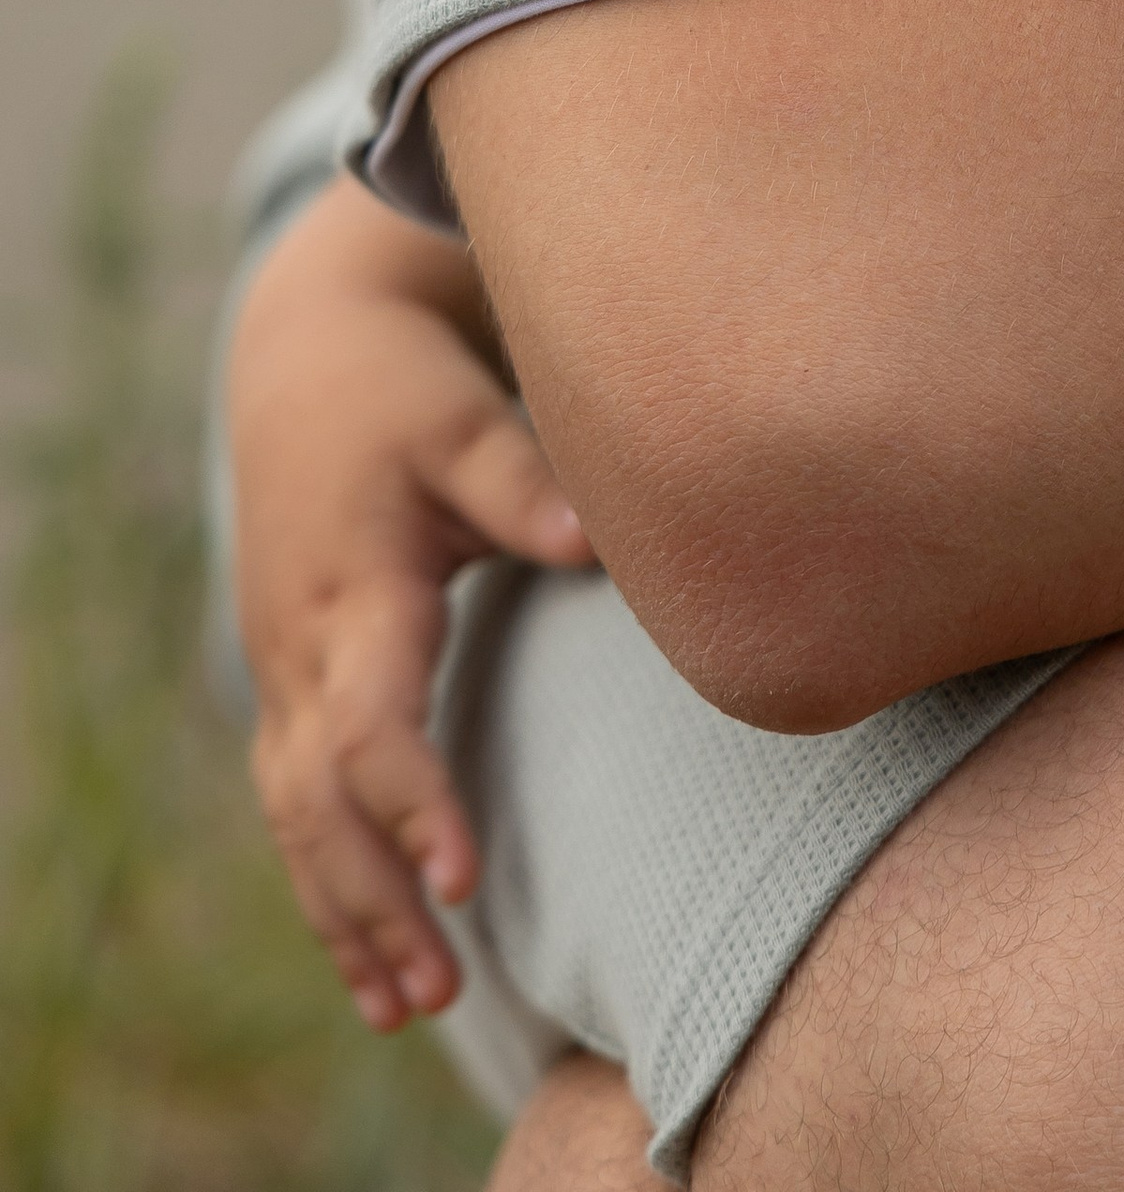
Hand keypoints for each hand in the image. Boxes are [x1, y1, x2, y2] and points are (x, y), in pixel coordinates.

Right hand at [229, 177, 591, 1028]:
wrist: (304, 360)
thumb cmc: (403, 392)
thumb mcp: (460, 419)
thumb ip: (523, 482)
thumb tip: (594, 542)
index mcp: (357, 593)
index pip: (372, 728)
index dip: (414, 805)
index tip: (465, 878)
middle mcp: (306, 650)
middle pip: (321, 805)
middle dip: (375, 901)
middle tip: (444, 991)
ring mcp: (286, 674)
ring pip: (297, 821)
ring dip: (346, 915)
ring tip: (411, 1008)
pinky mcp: (290, 686)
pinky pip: (294, 807)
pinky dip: (325, 885)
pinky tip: (368, 965)